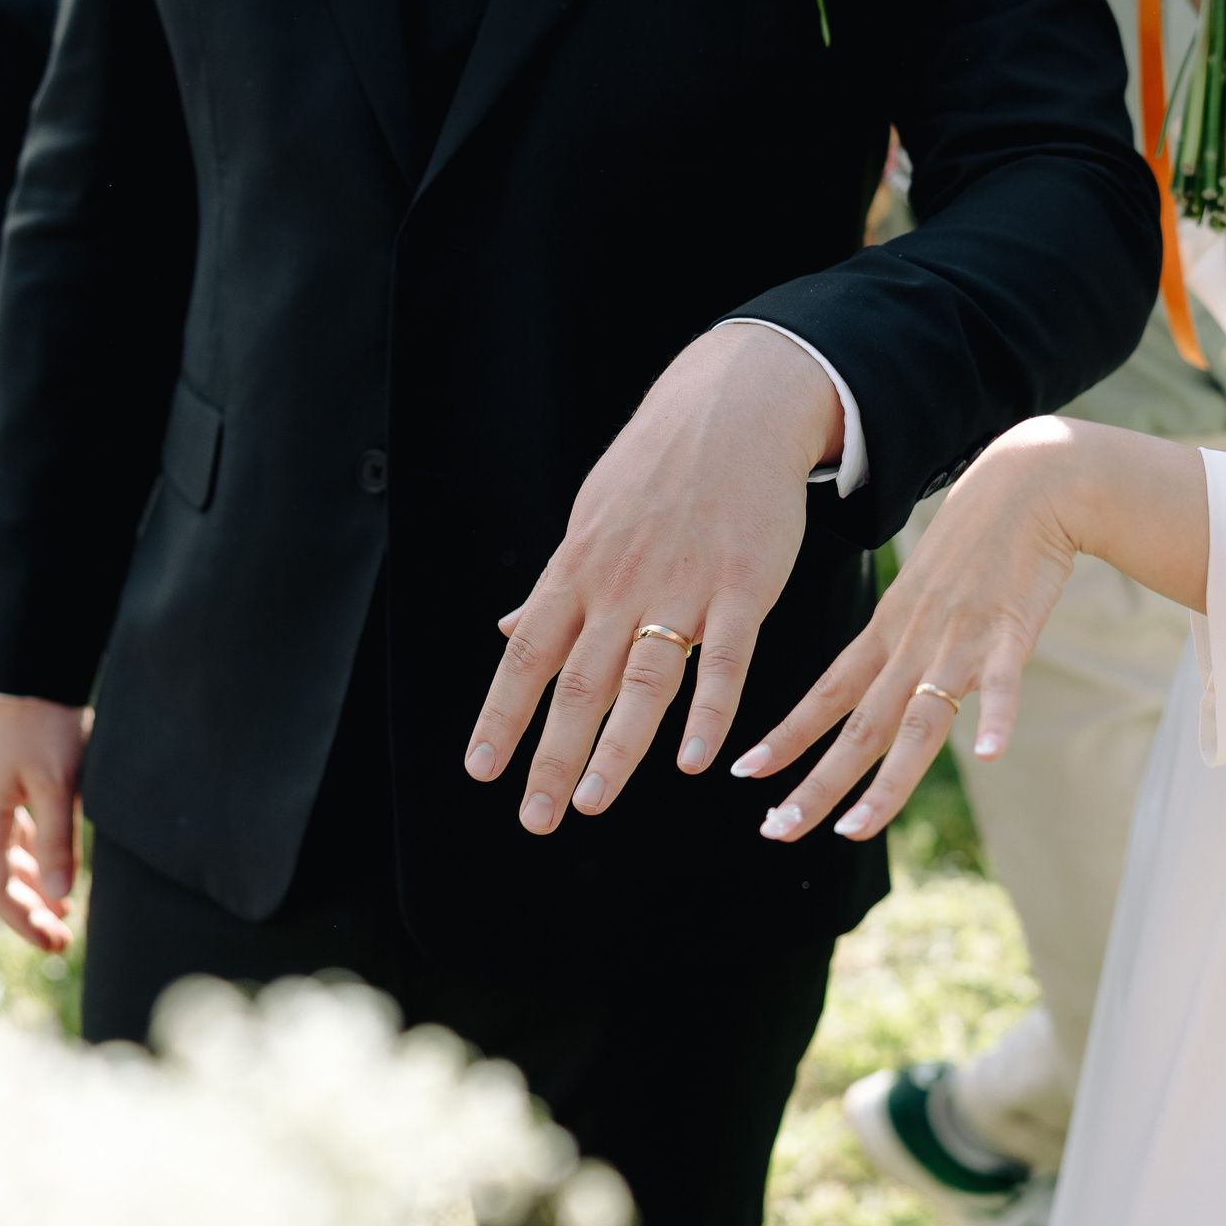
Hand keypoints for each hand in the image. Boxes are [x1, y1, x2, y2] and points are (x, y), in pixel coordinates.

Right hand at [0, 691, 88, 952]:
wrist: (18, 662)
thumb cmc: (40, 720)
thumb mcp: (58, 783)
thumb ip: (59, 840)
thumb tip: (62, 897)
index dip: (23, 921)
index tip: (54, 944)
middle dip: (26, 911)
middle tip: (61, 939)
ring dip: (29, 884)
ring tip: (61, 910)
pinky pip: (5, 831)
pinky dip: (27, 853)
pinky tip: (50, 863)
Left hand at [465, 321, 844, 832]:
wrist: (734, 406)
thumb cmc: (657, 471)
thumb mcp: (590, 521)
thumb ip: (555, 589)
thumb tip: (507, 631)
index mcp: (577, 573)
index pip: (529, 658)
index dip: (502, 717)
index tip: (482, 771)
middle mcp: (620, 586)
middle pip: (579, 684)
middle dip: (552, 756)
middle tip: (536, 819)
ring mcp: (682, 587)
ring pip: (644, 680)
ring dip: (617, 748)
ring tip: (591, 802)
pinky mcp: (743, 585)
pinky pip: (726, 660)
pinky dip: (710, 712)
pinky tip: (695, 761)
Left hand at [738, 419, 1085, 842]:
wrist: (1027, 483)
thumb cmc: (976, 541)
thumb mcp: (920, 593)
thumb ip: (903, 643)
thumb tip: (882, 684)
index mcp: (886, 635)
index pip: (826, 696)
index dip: (786, 736)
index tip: (746, 774)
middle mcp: (911, 645)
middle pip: (859, 728)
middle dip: (816, 783)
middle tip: (774, 830)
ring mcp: (959, 641)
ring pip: (916, 723)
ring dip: (885, 781)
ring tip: (853, 830)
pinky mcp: (1010, 632)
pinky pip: (1001, 680)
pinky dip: (994, 715)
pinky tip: (989, 753)